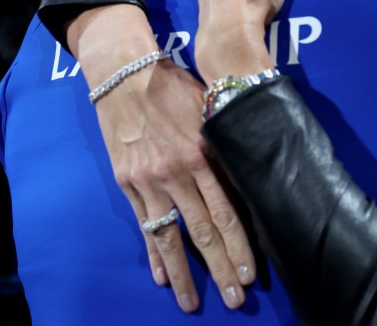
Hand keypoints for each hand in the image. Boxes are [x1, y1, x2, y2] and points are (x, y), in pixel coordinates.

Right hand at [68, 4, 255, 311]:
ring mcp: (149, 180)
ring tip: (193, 302)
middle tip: (235, 299)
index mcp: (203, 154)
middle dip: (221, 269)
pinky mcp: (128, 182)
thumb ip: (226, 145)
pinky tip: (161, 275)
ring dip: (183, 274)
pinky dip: (153, 252)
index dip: (240, 246)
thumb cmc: (176, 88)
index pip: (226, 212)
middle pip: (203, 232)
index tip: (252, 274)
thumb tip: (251, 178)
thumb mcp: (210, 111)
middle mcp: (176, 172)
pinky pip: (144, 224)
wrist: (125, 74)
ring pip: (170, 236)